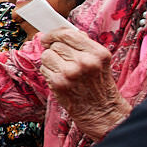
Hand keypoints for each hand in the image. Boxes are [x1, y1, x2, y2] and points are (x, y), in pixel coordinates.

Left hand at [39, 26, 127, 140]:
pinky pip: (43, 69)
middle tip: (62, 60)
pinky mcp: (59, 83)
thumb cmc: (99, 86)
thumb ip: (83, 46)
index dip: (55, 34)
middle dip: (54, 51)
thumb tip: (62, 33)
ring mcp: (71, 72)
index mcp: (97, 53)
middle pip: (55, 44)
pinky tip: (60, 80)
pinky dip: (48, 73)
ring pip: (46, 55)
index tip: (49, 37)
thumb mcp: (99, 62)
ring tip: (62, 71)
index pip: (68, 33)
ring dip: (50, 62)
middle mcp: (85, 61)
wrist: (102, 112)